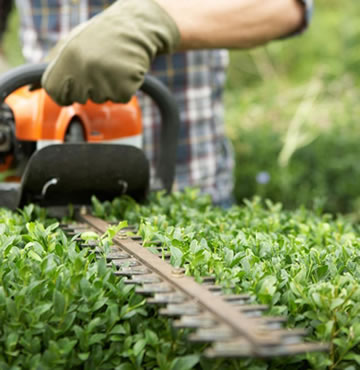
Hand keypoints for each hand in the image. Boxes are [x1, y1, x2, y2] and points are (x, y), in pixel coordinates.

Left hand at [42, 0, 179, 105]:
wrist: (136, 28)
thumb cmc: (103, 36)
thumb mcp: (72, 43)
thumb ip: (52, 65)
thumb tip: (32, 89)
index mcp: (68, 57)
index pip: (55, 92)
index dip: (65, 91)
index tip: (76, 82)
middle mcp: (84, 69)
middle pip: (81, 98)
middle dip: (90, 87)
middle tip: (101, 65)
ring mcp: (105, 80)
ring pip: (102, 99)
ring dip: (109, 87)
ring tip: (114, 65)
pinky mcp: (124, 88)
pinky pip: (120, 99)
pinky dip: (125, 89)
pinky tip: (125, 71)